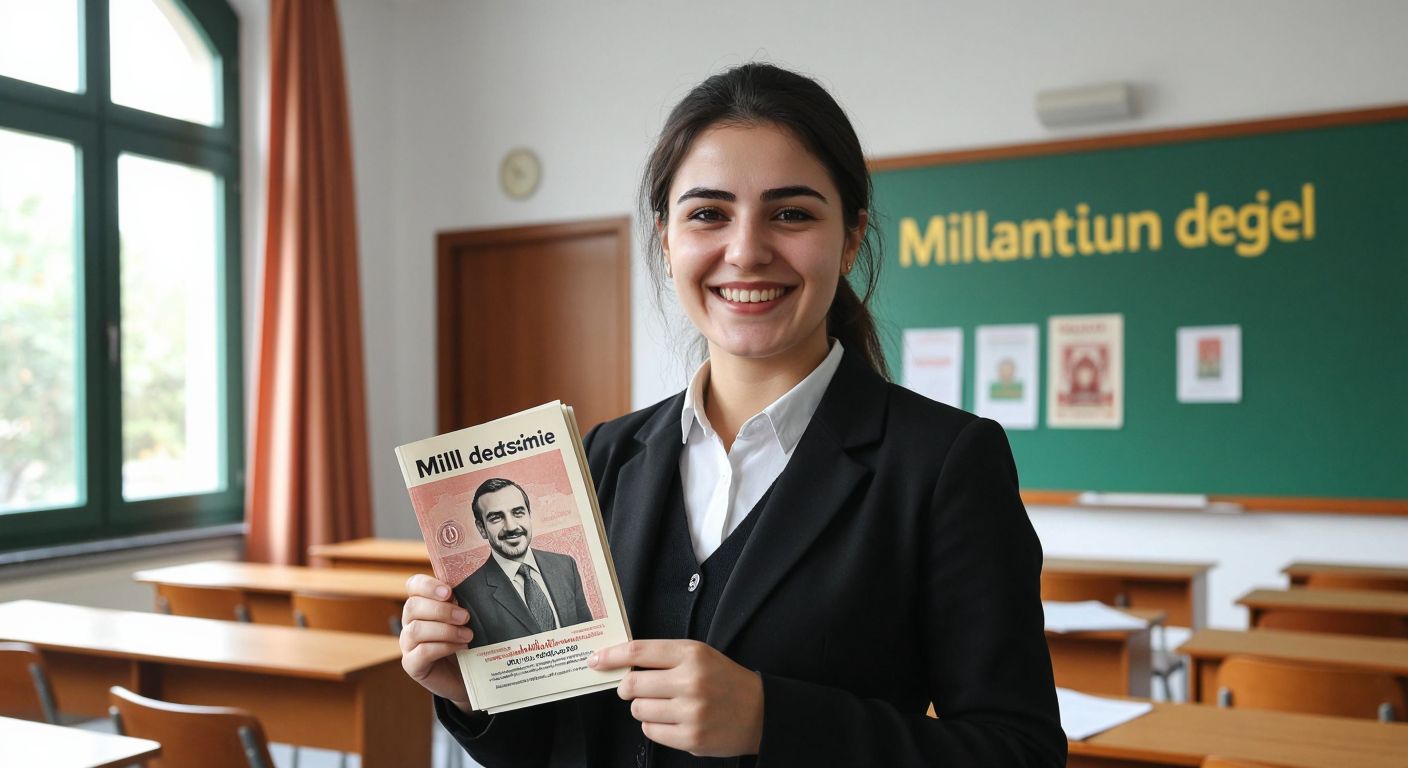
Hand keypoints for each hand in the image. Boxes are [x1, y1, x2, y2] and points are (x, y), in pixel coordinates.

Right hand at [400, 574, 475, 711]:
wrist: (468, 675)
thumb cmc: (467, 641)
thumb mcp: (466, 619)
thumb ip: (462, 604)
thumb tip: (469, 592)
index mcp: (422, 605)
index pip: (413, 585)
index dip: (427, 585)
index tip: (449, 592)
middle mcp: (410, 622)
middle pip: (413, 606)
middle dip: (442, 610)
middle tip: (465, 617)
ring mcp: (408, 644)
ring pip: (416, 629)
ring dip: (445, 630)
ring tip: (468, 635)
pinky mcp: (411, 664)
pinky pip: (422, 652)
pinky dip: (444, 647)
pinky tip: (461, 647)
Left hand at [589, 639, 762, 756]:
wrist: (760, 712)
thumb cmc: (725, 681)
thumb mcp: (700, 655)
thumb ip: (664, 657)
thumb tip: (621, 664)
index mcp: (691, 654)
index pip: (639, 651)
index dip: (612, 656)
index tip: (597, 660)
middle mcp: (691, 681)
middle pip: (632, 684)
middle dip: (626, 688)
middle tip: (634, 688)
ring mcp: (691, 712)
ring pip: (638, 710)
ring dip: (643, 708)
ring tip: (664, 705)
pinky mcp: (690, 737)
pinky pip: (650, 732)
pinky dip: (654, 726)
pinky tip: (671, 720)